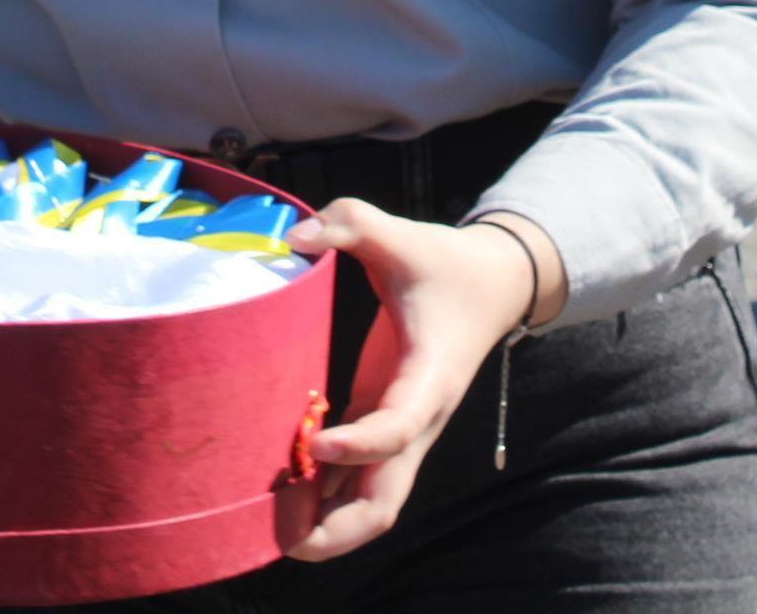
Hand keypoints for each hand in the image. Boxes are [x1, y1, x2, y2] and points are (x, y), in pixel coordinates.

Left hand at [277, 201, 563, 562]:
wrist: (492, 285)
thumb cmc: (445, 263)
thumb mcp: (403, 234)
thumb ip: (351, 223)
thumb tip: (297, 237)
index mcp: (428, 378)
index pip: (397, 429)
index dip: (357, 445)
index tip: (313, 442)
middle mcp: (418, 420)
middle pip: (383, 506)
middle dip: (334, 533)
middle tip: (279, 531)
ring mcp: (402, 432)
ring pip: (370, 506)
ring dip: (323, 526)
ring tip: (265, 523)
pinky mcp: (384, 424)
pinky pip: (354, 479)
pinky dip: (321, 495)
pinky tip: (277, 494)